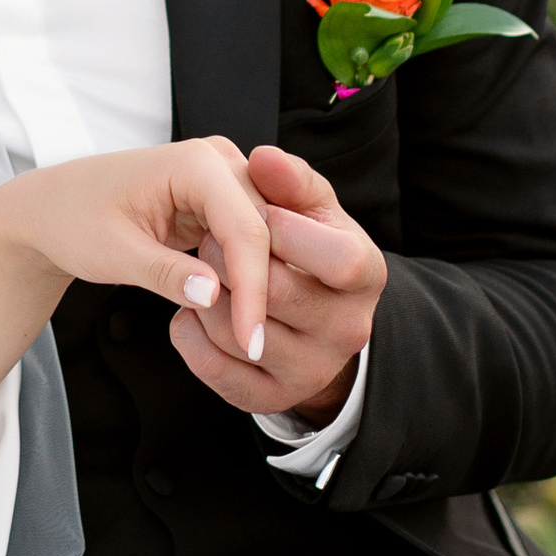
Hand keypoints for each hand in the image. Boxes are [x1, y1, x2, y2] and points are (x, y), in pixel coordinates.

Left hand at [0, 137, 273, 360]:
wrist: (50, 209)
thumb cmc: (72, 219)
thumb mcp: (113, 253)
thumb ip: (165, 273)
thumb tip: (214, 295)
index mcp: (195, 162)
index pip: (246, 229)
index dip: (254, 289)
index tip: (250, 341)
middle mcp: (216, 161)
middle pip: (267, 230)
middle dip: (265, 288)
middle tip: (252, 345)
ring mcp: (220, 179)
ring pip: (264, 236)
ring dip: (259, 282)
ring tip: (244, 332)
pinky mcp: (216, 202)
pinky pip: (247, 240)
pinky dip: (244, 275)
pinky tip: (236, 312)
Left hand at [168, 142, 384, 423]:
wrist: (311, 315)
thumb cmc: (305, 242)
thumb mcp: (310, 206)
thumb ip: (289, 179)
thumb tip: (263, 157)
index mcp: (367, 274)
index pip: (338, 259)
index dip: (287, 232)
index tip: (252, 213)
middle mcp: (349, 330)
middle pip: (278, 293)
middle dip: (228, 257)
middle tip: (208, 237)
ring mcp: (312, 371)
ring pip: (237, 332)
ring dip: (203, 294)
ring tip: (203, 269)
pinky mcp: (271, 397)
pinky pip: (214, 368)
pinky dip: (189, 332)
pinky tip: (193, 306)